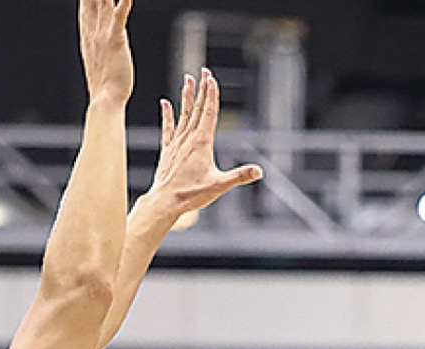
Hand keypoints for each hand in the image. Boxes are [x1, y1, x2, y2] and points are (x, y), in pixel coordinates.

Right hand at [79, 0, 135, 108]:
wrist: (106, 100)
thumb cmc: (105, 83)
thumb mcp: (97, 56)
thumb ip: (97, 41)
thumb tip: (97, 36)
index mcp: (87, 32)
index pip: (85, 2)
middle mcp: (92, 28)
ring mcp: (102, 33)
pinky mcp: (115, 39)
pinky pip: (119, 14)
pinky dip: (124, 1)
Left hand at [150, 70, 261, 218]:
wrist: (166, 201)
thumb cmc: (192, 194)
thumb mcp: (219, 185)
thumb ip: (239, 176)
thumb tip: (259, 171)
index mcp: (202, 142)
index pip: (209, 112)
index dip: (211, 94)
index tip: (211, 77)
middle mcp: (189, 138)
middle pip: (197, 108)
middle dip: (202, 89)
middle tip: (203, 71)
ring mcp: (177, 142)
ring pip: (184, 113)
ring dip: (187, 96)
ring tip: (188, 79)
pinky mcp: (168, 150)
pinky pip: (168, 127)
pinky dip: (167, 114)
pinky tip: (165, 103)